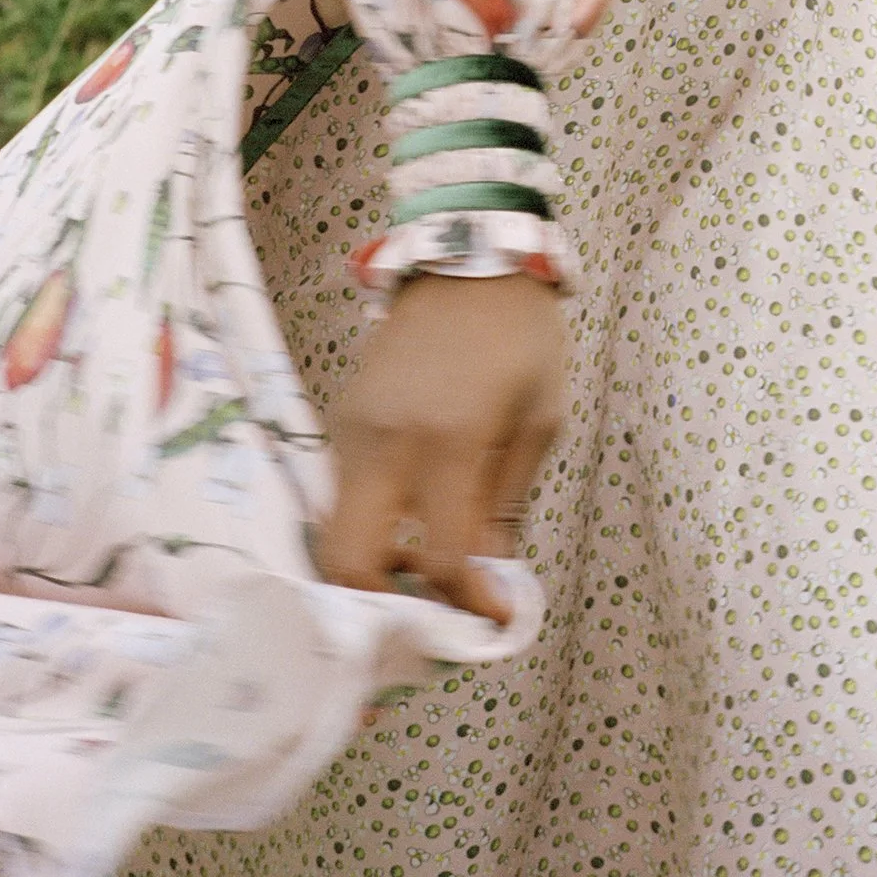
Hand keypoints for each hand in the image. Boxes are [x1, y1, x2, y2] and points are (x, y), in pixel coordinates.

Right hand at [316, 270, 569, 624]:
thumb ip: (507, 506)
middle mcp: (385, 444)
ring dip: (374, 572)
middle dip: (381, 611)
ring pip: (337, 535)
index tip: (493, 622)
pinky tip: (412, 529)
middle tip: (427, 622)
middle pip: (347, 564)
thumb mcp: (539, 420)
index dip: (470, 607)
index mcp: (448, 441)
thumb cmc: (520, 335)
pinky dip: (371, 529)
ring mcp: (352, 433)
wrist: (468, 254)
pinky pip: (343, 498)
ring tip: (427, 578)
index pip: (445, 559)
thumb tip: (490, 586)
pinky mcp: (341, 422)